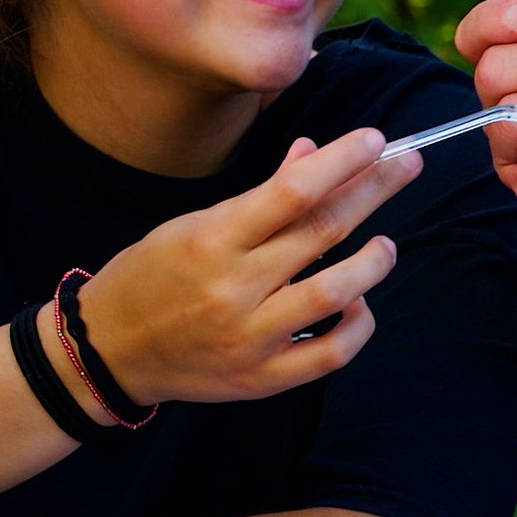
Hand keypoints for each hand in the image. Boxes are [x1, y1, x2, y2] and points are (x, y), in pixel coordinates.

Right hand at [78, 127, 420, 405]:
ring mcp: (250, 336)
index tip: (376, 139)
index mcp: (212, 238)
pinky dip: (357, 326)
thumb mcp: (193, 223)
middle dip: (373, 190)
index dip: (342, 161)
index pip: (292, 191)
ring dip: (372, 263)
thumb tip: (314, 153)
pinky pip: (329, 353)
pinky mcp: (261, 378)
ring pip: (334, 292)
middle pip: (322, 231)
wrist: (109, 351)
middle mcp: (233, 287)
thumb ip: (259, 195)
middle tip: (407, 164)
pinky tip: (360, 303)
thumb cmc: (152, 275)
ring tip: (385, 245)